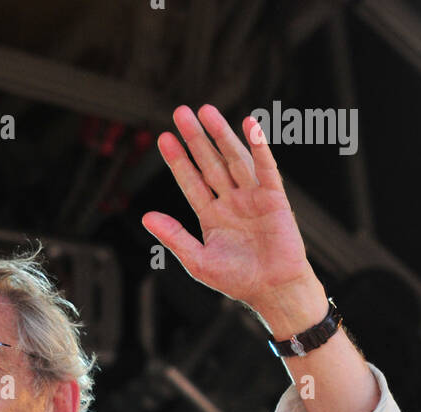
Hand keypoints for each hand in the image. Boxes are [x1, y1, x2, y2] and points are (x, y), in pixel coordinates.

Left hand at [142, 104, 321, 320]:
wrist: (272, 290)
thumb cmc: (237, 280)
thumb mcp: (198, 260)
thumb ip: (173, 236)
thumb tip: (146, 216)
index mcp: (212, 215)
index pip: (191, 181)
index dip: (178, 160)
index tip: (163, 138)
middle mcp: (231, 201)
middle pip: (210, 162)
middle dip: (196, 138)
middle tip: (181, 112)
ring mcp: (252, 197)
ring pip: (234, 159)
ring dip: (221, 135)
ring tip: (206, 111)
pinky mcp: (274, 198)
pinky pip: (266, 168)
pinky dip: (259, 147)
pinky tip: (250, 126)